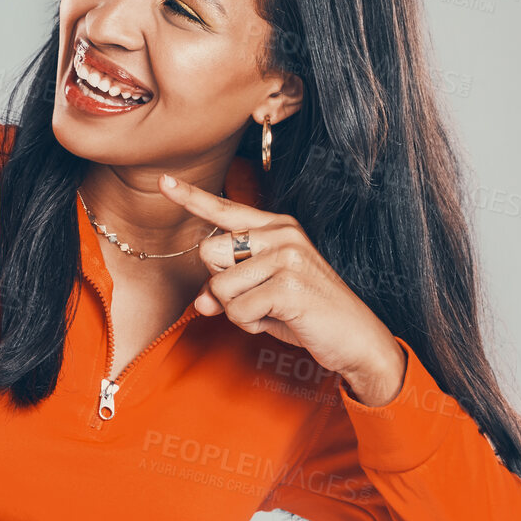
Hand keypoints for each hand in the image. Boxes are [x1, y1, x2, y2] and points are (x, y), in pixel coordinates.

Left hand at [159, 172, 405, 403]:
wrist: (357, 340)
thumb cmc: (306, 314)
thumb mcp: (261, 297)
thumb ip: (226, 290)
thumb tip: (199, 303)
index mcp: (276, 227)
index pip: (224, 209)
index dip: (191, 197)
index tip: (164, 180)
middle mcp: (281, 234)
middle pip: (208, 253)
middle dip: (223, 286)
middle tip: (259, 297)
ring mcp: (287, 256)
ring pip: (219, 287)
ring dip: (238, 310)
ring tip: (273, 310)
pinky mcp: (288, 284)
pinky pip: (237, 310)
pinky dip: (251, 324)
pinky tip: (280, 320)